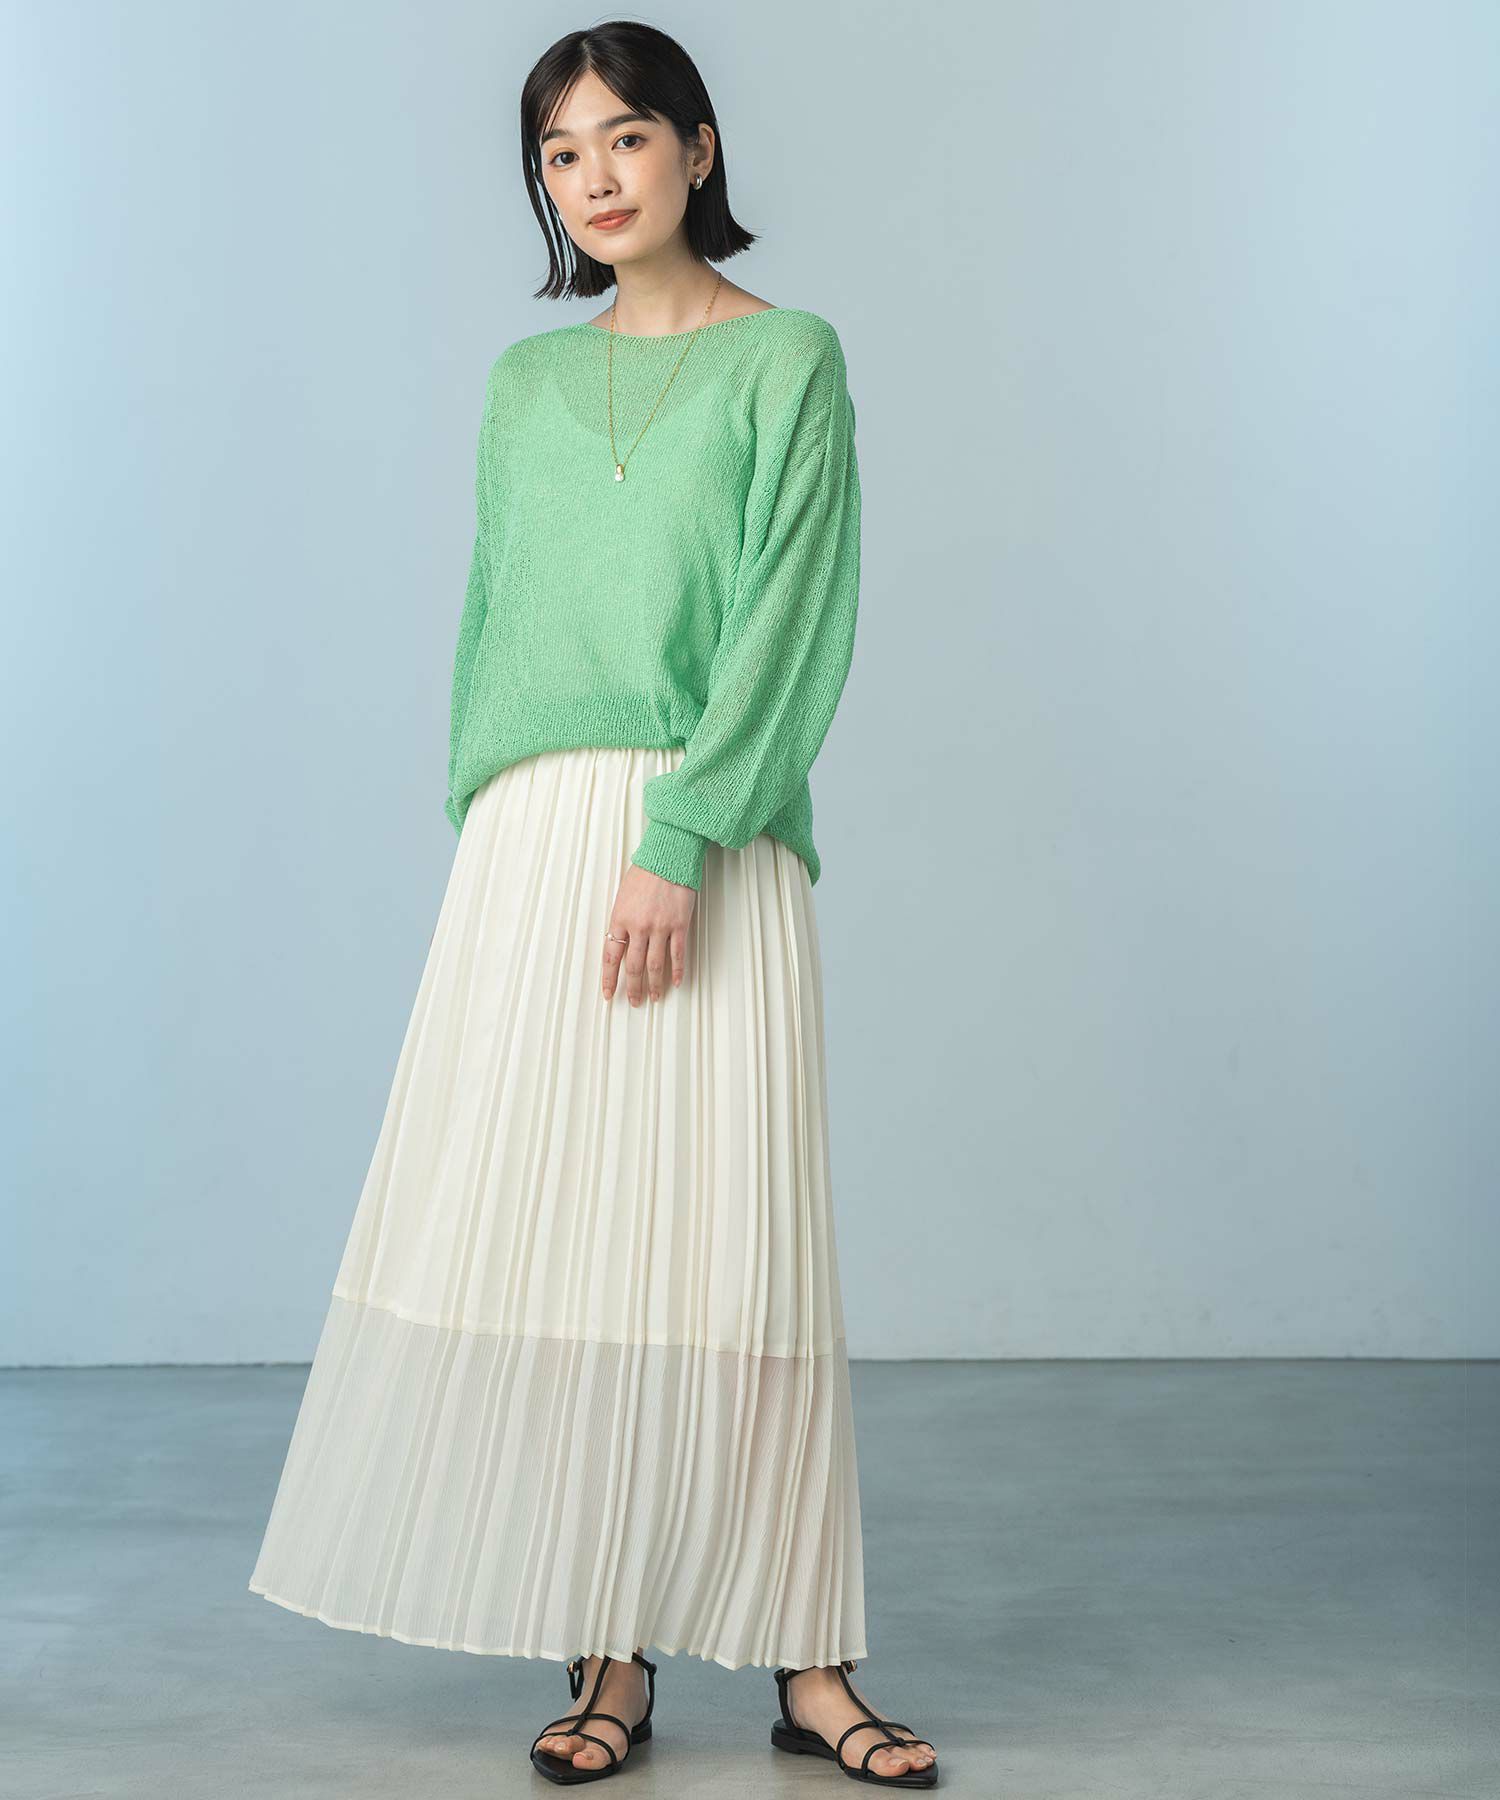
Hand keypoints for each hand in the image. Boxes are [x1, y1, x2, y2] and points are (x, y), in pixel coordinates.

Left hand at [602, 864, 695, 1005]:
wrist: (668, 856)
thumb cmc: (645, 872)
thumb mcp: (623, 896)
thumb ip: (622, 921)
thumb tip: (621, 944)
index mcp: (620, 919)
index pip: (611, 957)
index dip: (609, 979)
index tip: (609, 994)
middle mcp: (638, 927)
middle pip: (633, 966)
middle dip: (632, 988)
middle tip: (634, 1002)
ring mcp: (660, 927)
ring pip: (655, 965)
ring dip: (654, 985)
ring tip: (655, 997)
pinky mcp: (679, 925)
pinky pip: (677, 954)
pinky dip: (677, 971)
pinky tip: (676, 982)